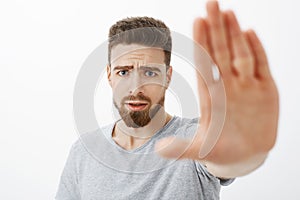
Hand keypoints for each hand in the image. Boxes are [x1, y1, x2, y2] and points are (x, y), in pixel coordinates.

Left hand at [155, 1, 278, 175]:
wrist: (243, 155)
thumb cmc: (220, 150)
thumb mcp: (201, 150)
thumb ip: (182, 149)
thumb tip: (159, 151)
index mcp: (210, 94)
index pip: (204, 62)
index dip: (201, 42)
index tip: (197, 21)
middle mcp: (227, 85)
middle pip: (220, 51)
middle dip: (216, 28)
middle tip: (211, 3)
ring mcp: (246, 86)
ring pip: (240, 53)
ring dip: (235, 33)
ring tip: (228, 12)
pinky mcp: (265, 90)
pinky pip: (261, 65)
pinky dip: (257, 50)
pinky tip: (249, 33)